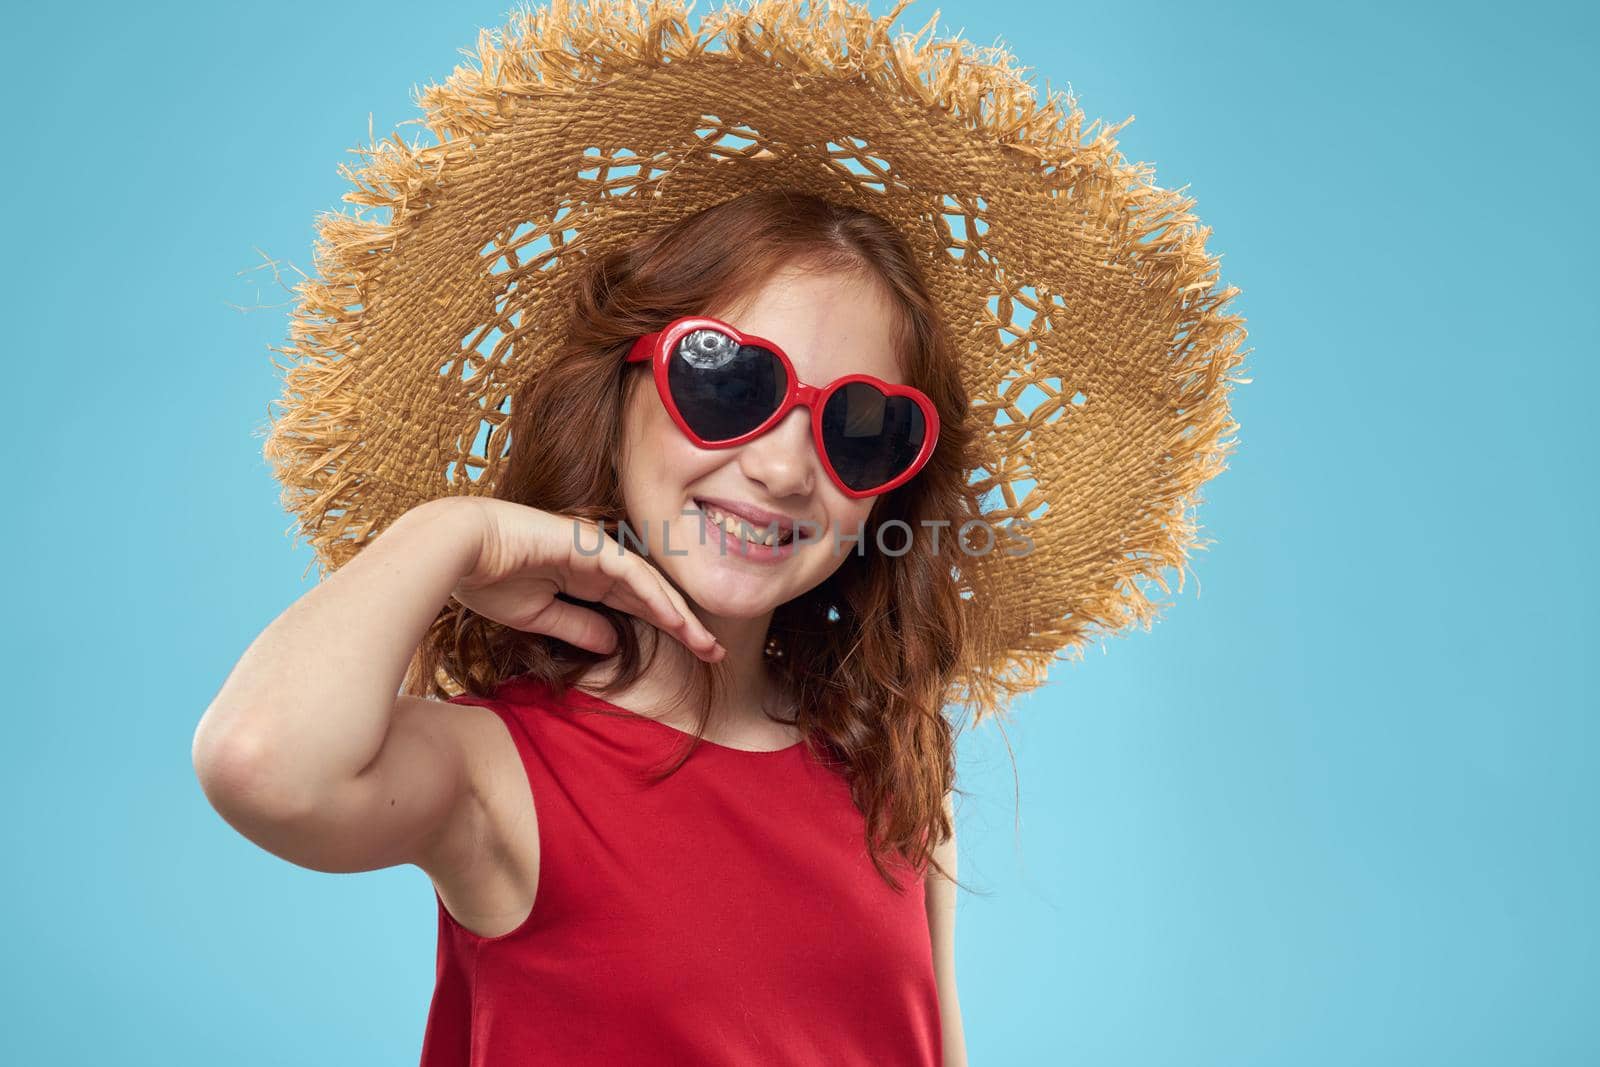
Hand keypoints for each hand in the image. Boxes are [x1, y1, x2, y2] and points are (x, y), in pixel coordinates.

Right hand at [441, 498, 722, 661]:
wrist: (458, 550)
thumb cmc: (487, 580)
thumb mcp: (538, 617)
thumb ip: (578, 627)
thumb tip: (611, 645)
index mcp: (584, 578)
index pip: (635, 606)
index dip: (665, 629)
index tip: (693, 656)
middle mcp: (598, 563)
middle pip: (653, 597)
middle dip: (686, 625)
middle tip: (716, 653)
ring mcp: (597, 551)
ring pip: (652, 586)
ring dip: (681, 615)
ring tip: (708, 645)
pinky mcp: (592, 545)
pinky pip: (634, 576)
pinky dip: (658, 598)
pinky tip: (679, 622)